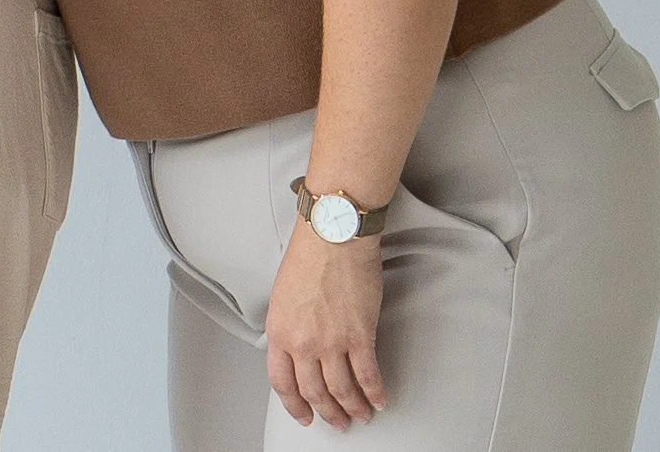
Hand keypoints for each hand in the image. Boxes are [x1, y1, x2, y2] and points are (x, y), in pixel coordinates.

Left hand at [265, 219, 387, 427]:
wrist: (332, 237)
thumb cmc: (308, 256)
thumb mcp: (283, 296)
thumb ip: (288, 327)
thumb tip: (297, 348)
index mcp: (279, 331)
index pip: (282, 382)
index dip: (294, 404)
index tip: (304, 415)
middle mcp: (303, 342)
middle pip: (314, 392)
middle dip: (327, 413)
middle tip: (337, 422)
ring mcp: (332, 342)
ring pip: (342, 390)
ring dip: (353, 408)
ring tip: (360, 415)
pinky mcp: (360, 336)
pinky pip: (368, 376)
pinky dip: (375, 393)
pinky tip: (379, 399)